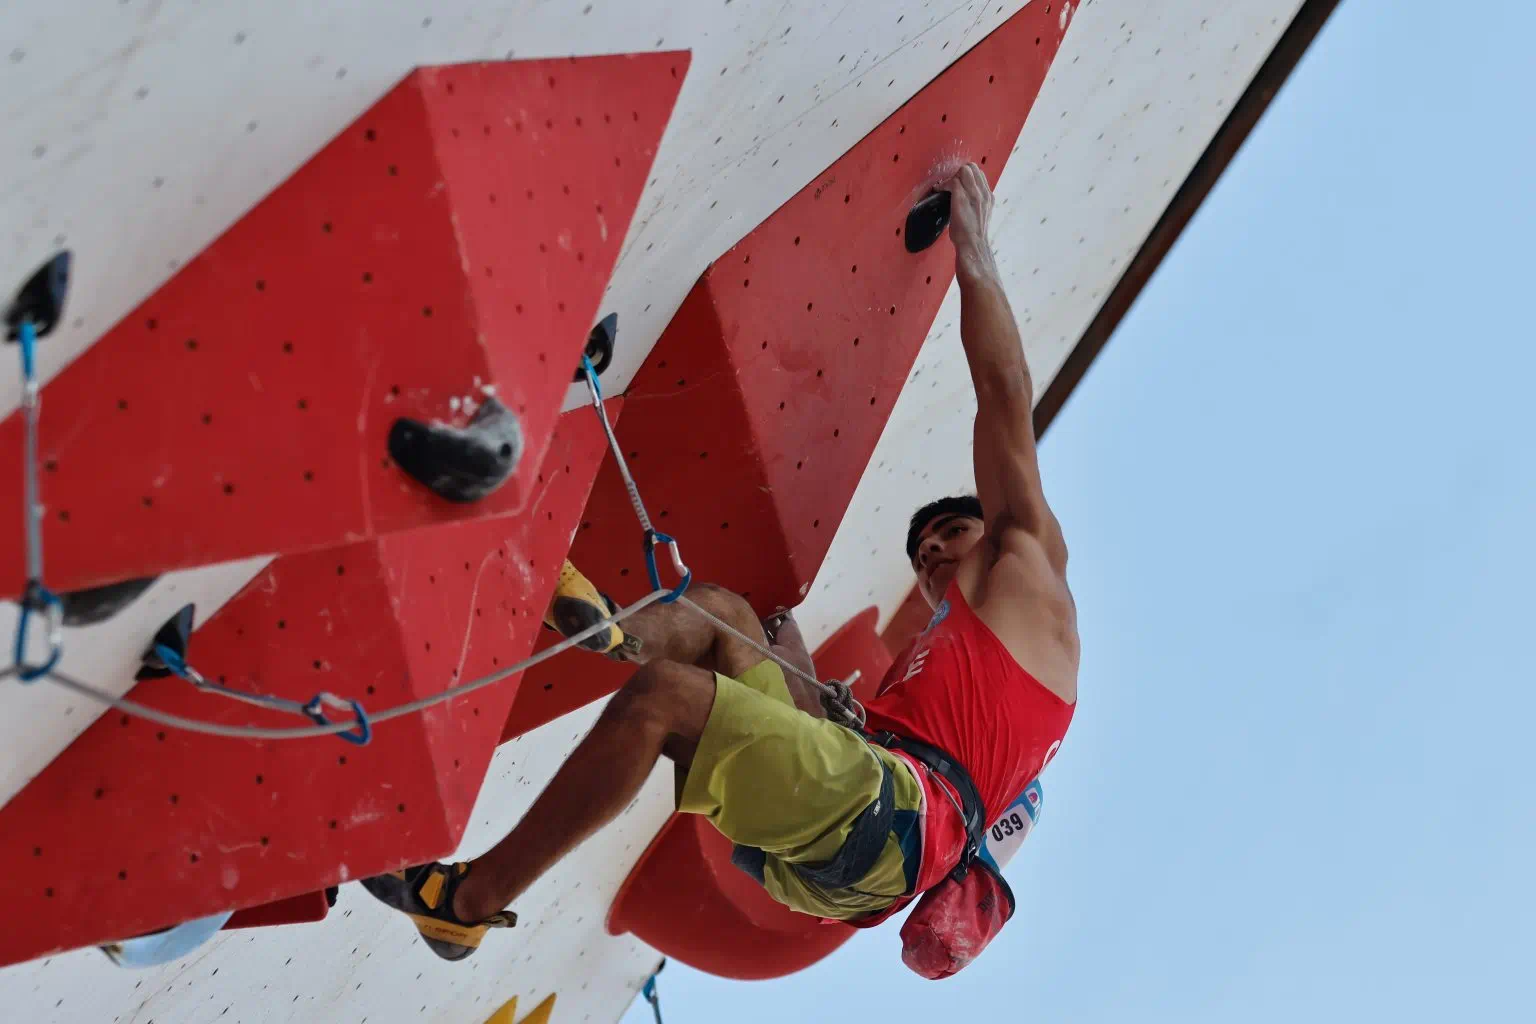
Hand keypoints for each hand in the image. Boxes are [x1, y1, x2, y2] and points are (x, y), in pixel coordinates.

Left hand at [942, 162, 996, 279]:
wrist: (973, 246)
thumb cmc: (973, 236)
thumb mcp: (980, 216)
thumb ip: (977, 205)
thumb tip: (967, 201)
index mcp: (988, 197)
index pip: (979, 174)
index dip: (966, 176)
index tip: (957, 184)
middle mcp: (984, 193)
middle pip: (972, 168)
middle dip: (958, 173)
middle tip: (950, 184)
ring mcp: (974, 195)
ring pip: (964, 170)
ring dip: (952, 177)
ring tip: (945, 187)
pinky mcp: (962, 198)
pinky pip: (953, 181)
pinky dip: (943, 184)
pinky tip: (939, 190)